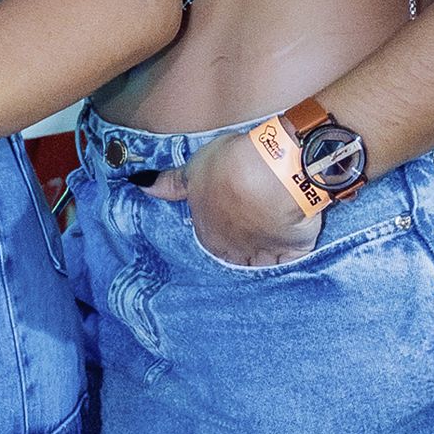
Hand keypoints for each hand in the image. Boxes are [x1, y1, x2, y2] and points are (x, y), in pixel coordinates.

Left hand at [179, 127, 321, 270]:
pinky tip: (290, 256)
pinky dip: (289, 263)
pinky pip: (290, 264)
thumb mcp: (193, 169)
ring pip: (261, 265)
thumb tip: (139, 184)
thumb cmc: (228, 167)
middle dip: (239, 255)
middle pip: (236, 260)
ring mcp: (265, 252)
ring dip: (262, 262)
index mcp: (209, 235)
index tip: (228, 226)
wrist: (269, 171)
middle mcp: (234, 251)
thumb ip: (170, 183)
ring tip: (267, 251)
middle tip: (249, 238)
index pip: (212, 244)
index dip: (220, 236)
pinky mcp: (294, 250)